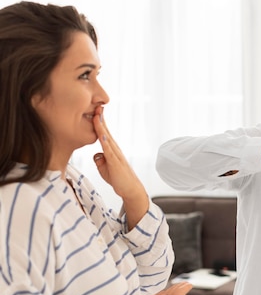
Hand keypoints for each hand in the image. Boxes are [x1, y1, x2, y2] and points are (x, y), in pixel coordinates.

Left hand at [92, 106, 148, 226]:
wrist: (130, 189)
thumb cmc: (118, 179)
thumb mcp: (105, 168)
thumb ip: (100, 159)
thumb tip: (96, 154)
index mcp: (111, 150)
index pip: (104, 133)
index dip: (99, 122)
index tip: (95, 110)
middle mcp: (115, 149)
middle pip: (106, 131)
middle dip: (101, 118)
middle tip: (97, 105)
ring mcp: (116, 155)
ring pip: (107, 137)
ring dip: (101, 126)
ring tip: (97, 114)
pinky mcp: (115, 162)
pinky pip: (108, 149)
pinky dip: (104, 140)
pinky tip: (101, 133)